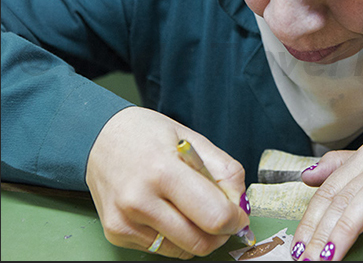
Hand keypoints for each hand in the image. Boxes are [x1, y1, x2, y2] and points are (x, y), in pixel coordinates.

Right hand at [85, 106, 249, 258]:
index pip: (214, 216)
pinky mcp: (116, 233)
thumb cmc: (149, 135)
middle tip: (222, 216)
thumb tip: (240, 204)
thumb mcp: (194, 140)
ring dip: (198, 236)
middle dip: (220, 233)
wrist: (100, 138)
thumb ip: (225, 171)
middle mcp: (140, 200)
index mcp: (163, 171)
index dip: (235, 220)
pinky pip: (161, 248)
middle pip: (200, 242)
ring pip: (183, 250)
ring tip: (193, 208)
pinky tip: (169, 211)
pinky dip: (175, 236)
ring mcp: (125, 221)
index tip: (238, 213)